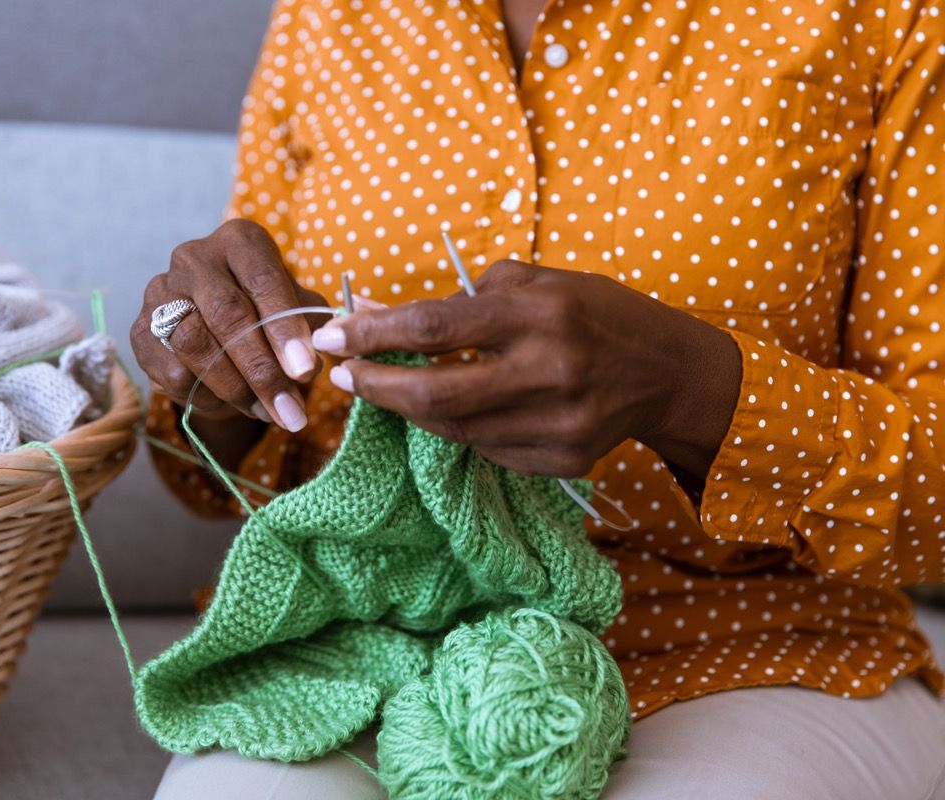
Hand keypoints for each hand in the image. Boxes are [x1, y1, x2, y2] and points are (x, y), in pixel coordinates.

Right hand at [131, 219, 327, 431]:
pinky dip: (206, 395)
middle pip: (225, 313)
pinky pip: (173, 371)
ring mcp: (160, 292)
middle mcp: (194, 258)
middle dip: (260, 368)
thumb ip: (308, 328)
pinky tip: (229, 401)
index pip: (263, 279)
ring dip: (235, 388)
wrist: (221, 330)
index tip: (305, 369)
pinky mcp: (140, 330)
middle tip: (288, 409)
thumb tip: (308, 362)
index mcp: (239, 242)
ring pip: (195, 345)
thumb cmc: (269, 313)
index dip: (285, 327)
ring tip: (266, 411)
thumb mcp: (299, 310)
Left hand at [310, 260, 741, 480]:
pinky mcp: (562, 460)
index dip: (373, 334)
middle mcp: (549, 371)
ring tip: (387, 387)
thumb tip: (380, 314)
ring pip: (453, 429)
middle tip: (343, 376)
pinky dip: (456, 429)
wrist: (668, 372)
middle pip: (434, 393)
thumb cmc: (592, 313)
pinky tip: (448, 409)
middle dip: (376, 386)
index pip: (435, 327)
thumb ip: (462, 300)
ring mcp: (557, 424)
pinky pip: (485, 449)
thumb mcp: (537, 282)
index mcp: (540, 313)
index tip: (331, 335)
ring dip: (409, 409)